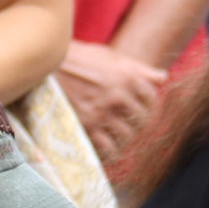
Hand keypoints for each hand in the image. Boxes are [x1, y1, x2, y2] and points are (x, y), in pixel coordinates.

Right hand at [56, 39, 166, 162]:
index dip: (149, 105)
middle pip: (142, 119)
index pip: (151, 98)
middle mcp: (118, 94)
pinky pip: (108, 148)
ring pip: (127, 135)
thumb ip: (138, 68)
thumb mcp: (109, 56)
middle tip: (130, 125)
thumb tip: (163, 77)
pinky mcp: (87, 126)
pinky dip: (111, 151)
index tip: (142, 109)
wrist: (45, 66)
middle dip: (138, 124)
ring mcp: (102, 112)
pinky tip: (107, 148)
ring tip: (118, 137)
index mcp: (127, 75)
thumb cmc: (77, 57)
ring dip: (125, 139)